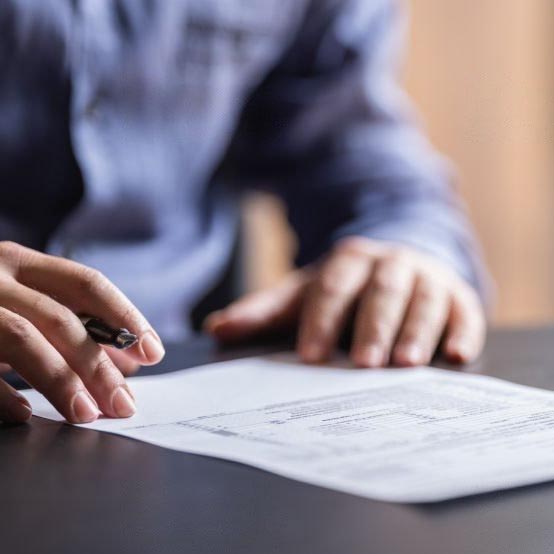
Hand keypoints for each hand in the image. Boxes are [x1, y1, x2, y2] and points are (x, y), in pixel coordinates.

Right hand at [0, 242, 164, 423]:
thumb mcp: (21, 299)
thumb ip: (71, 323)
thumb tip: (130, 360)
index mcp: (20, 261)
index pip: (87, 283)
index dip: (125, 316)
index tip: (153, 351)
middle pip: (61, 318)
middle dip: (99, 364)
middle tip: (125, 403)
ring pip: (22, 338)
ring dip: (59, 380)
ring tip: (87, 414)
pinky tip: (24, 416)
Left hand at [206, 237, 485, 366]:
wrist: (393, 265)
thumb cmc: (342, 290)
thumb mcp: (302, 294)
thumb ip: (264, 311)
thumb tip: (216, 329)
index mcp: (347, 260)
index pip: (331, 288)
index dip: (321, 320)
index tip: (309, 356)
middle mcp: (389, 263)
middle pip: (381, 291)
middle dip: (373, 326)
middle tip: (364, 364)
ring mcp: (426, 276)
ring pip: (423, 299)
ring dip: (417, 330)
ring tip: (407, 365)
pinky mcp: (457, 294)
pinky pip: (465, 310)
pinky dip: (463, 330)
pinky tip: (458, 355)